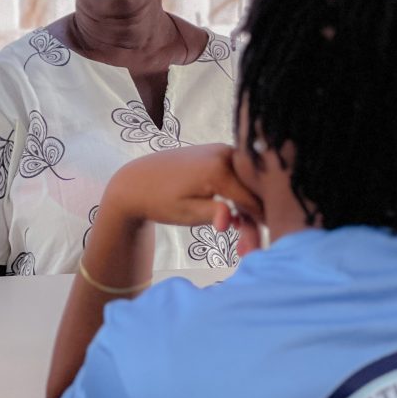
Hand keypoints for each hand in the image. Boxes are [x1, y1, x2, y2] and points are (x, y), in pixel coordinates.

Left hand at [106, 144, 264, 255]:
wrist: (137, 180)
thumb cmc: (159, 200)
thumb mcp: (185, 212)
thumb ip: (212, 214)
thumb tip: (230, 220)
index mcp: (218, 169)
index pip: (253, 200)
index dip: (259, 225)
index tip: (257, 246)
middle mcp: (225, 153)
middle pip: (254, 190)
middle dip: (254, 219)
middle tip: (246, 247)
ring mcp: (222, 150)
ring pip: (248, 183)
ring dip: (248, 207)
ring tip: (238, 233)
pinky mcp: (218, 152)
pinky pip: (239, 175)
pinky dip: (239, 195)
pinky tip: (233, 215)